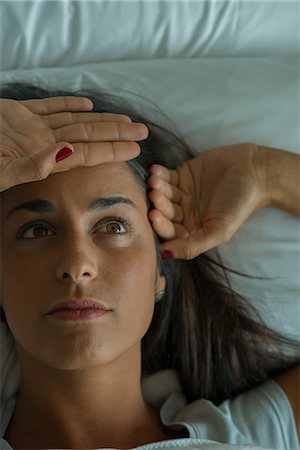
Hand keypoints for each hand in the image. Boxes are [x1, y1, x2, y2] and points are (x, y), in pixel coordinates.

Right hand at [0, 97, 147, 190]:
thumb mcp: (1, 169)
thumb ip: (32, 165)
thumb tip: (65, 153)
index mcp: (43, 157)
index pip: (86, 153)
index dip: (111, 150)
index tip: (136, 149)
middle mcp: (43, 143)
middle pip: (88, 136)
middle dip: (116, 134)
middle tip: (143, 132)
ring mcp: (32, 128)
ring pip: (75, 121)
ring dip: (101, 120)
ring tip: (126, 120)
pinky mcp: (17, 113)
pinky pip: (48, 107)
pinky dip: (68, 104)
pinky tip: (87, 105)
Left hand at [148, 143, 268, 258]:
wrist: (254, 172)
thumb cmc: (240, 204)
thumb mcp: (219, 231)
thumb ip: (193, 246)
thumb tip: (165, 255)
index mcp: (192, 231)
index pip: (170, 233)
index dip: (160, 225)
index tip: (154, 216)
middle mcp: (184, 214)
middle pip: (164, 212)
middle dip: (158, 205)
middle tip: (155, 196)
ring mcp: (182, 194)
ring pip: (163, 194)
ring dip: (157, 188)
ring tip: (156, 181)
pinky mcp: (182, 175)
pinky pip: (165, 176)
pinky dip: (159, 174)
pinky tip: (155, 171)